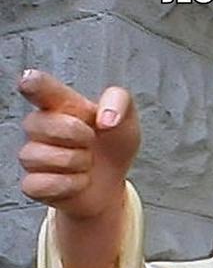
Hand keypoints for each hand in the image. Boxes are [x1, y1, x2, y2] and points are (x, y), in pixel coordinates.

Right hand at [18, 70, 139, 218]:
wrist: (113, 182)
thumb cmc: (112, 145)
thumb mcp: (126, 119)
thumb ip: (119, 101)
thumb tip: (106, 118)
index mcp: (60, 104)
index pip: (37, 86)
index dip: (32, 84)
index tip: (30, 82)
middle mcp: (40, 126)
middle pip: (40, 123)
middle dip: (77, 134)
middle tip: (91, 141)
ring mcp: (33, 155)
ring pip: (40, 156)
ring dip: (76, 162)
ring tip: (86, 162)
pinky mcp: (34, 184)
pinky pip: (41, 184)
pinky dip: (69, 185)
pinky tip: (79, 180)